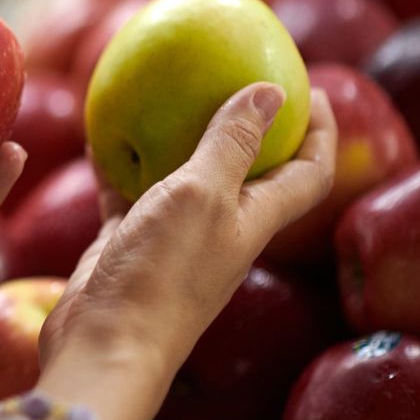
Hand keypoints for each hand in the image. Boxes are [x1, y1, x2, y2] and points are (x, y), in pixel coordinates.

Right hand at [35, 83, 336, 419]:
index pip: (308, 173)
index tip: (313, 90)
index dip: (321, 133)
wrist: (107, 341)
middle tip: (230, 78)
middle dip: (248, 126)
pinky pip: (127, 192)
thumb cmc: (164, 271)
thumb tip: (273, 90)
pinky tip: (98, 135)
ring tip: (162, 94)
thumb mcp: (202, 195)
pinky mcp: (129, 241)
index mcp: (255, 219)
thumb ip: (231, 143)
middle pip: (248, 171)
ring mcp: (172, 236)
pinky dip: (117, 164)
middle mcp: (220, 227)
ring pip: (182, 177)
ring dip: (176, 138)